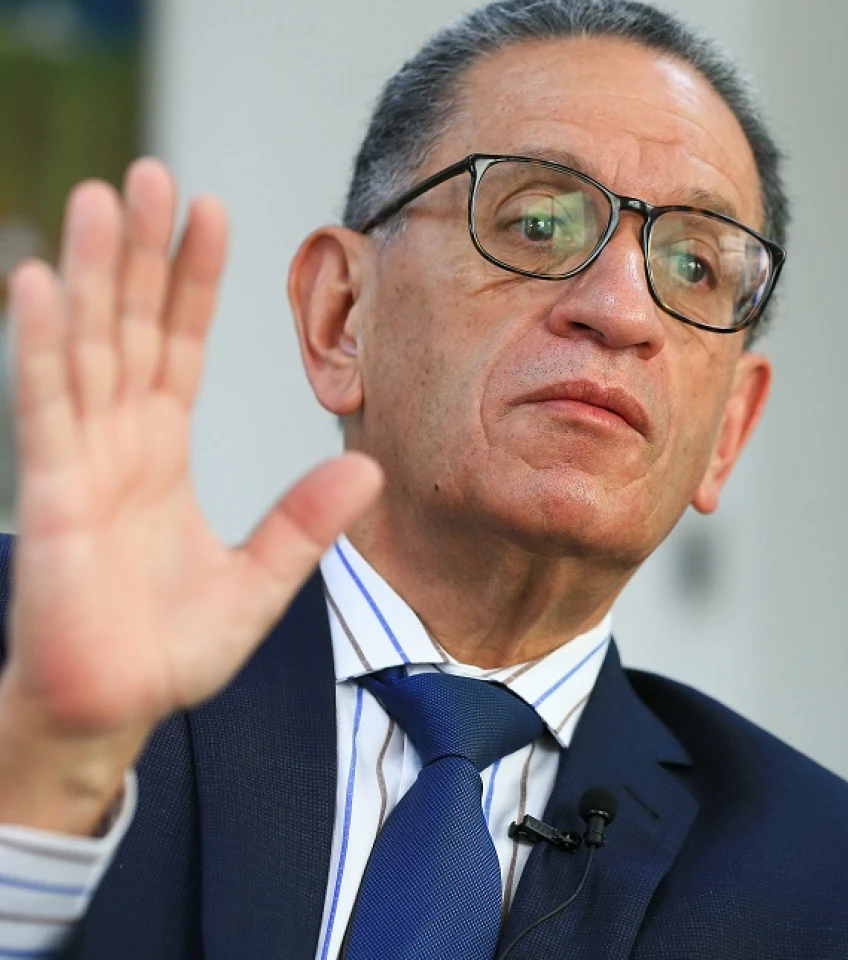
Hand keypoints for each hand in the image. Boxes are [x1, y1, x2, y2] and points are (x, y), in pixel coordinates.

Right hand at [0, 160, 381, 832]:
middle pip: (128, 326)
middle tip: (147, 174)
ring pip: (86, 347)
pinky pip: (47, 406)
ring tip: (99, 200)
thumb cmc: (170, 648)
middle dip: (137, 251)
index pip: (178, 344)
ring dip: (89, 272)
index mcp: (161, 451)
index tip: (208, 211)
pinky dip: (43, 345)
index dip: (190, 280)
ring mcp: (81, 461)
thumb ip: (305, 521)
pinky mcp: (54, 495)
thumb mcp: (260, 579)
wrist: (113, 708)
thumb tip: (368, 466)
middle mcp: (119, 441)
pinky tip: (38, 282)